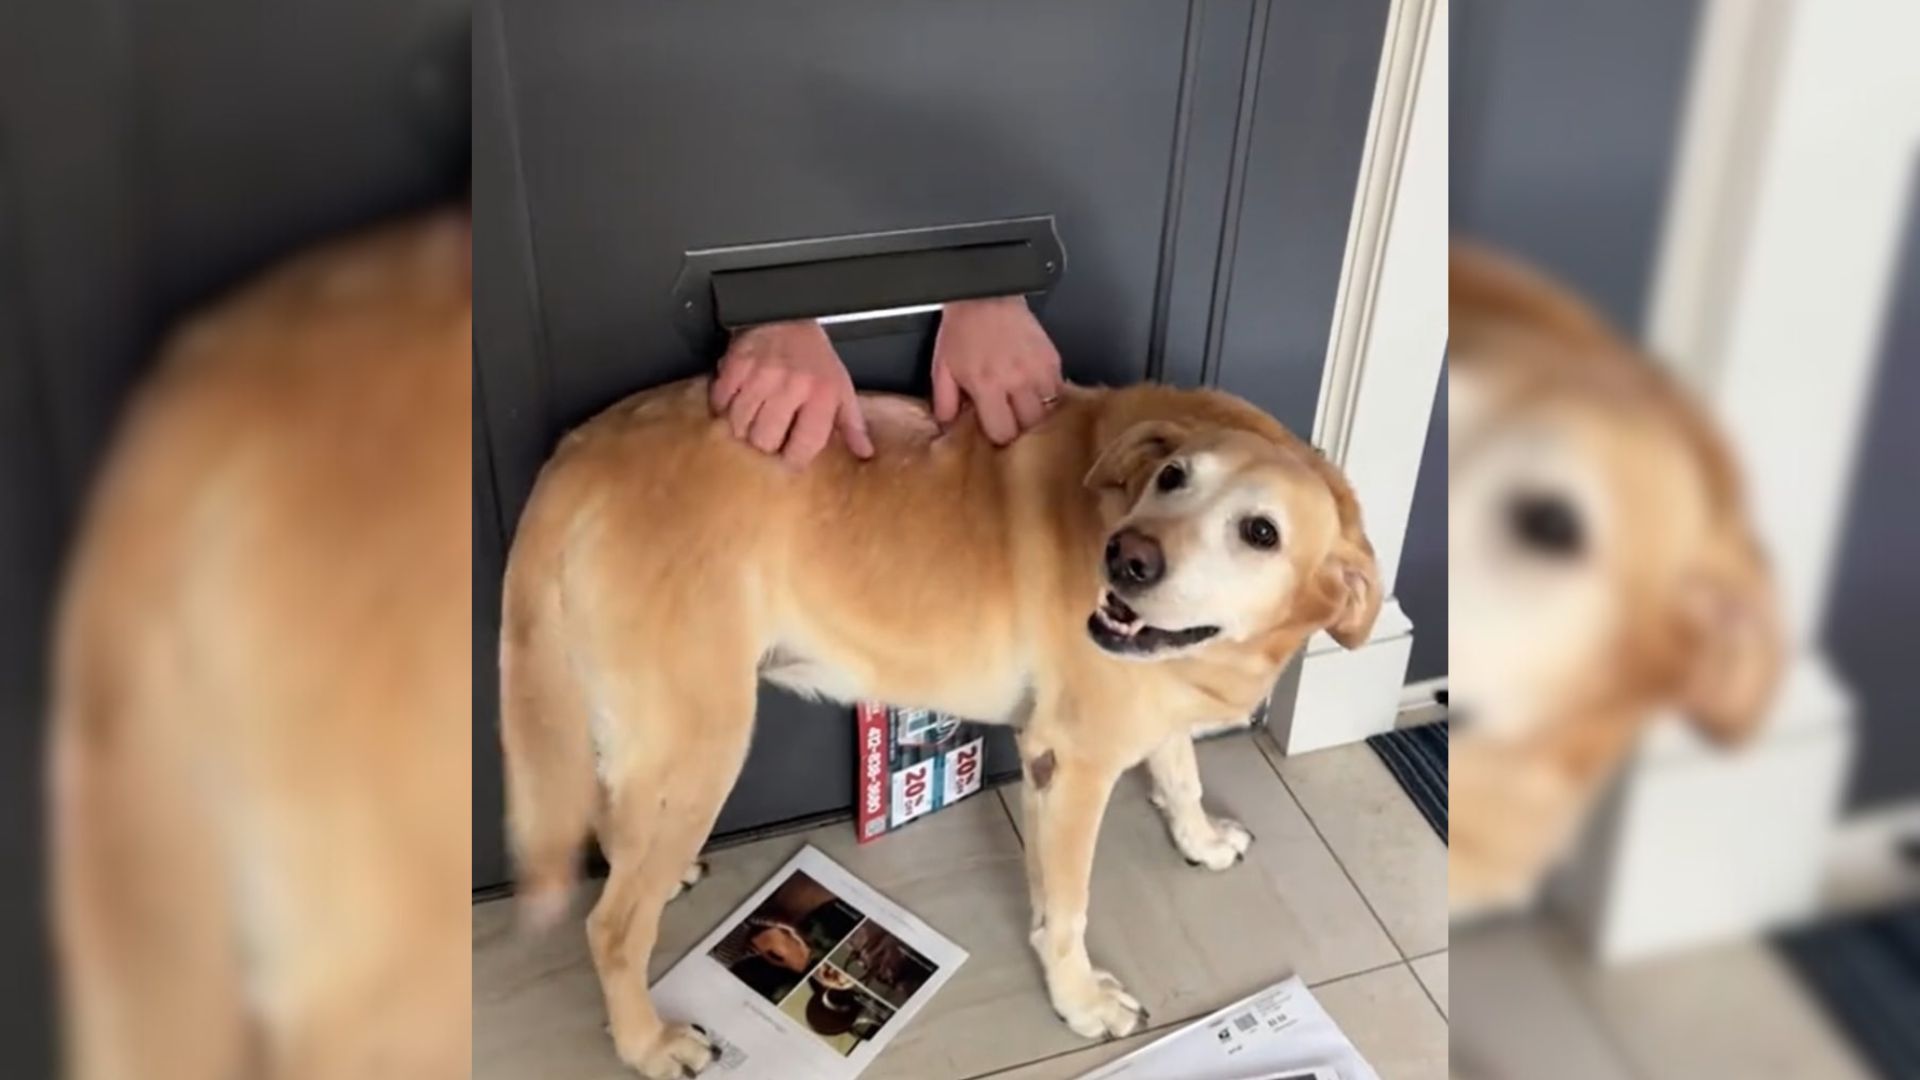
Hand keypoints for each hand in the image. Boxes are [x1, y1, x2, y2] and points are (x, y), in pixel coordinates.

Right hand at [711, 320, 874, 465]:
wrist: (787, 314)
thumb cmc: (815, 358)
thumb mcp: (841, 388)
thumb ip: (852, 423)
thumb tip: (864, 453)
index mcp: (822, 395)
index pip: (804, 445)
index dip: (794, 460)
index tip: (788, 459)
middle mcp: (792, 385)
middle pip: (765, 440)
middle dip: (763, 447)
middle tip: (765, 441)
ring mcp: (762, 374)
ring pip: (740, 424)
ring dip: (741, 430)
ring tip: (749, 425)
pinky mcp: (737, 364)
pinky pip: (721, 401)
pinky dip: (723, 409)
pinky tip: (733, 406)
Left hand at [931, 296, 1064, 443]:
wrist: (986, 295)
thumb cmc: (963, 329)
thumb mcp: (942, 368)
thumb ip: (945, 403)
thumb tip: (948, 428)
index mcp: (988, 385)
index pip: (1003, 432)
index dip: (998, 436)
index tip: (995, 430)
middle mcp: (1017, 380)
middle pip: (1030, 426)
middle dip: (1019, 428)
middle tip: (1010, 420)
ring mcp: (1039, 369)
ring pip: (1048, 411)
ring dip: (1036, 413)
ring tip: (1024, 408)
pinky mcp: (1052, 358)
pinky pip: (1058, 390)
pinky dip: (1048, 395)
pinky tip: (1034, 391)